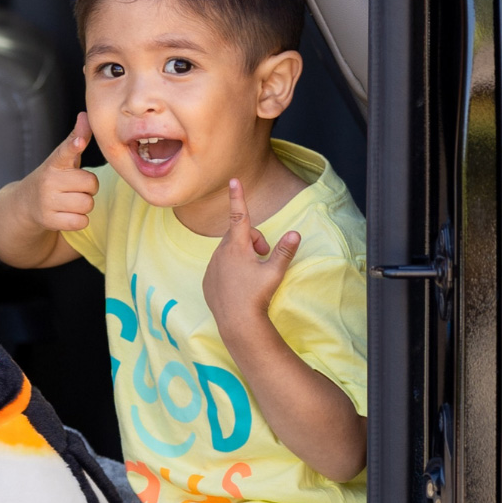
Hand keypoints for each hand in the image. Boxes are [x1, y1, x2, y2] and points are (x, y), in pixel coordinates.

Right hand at [23, 112, 98, 232]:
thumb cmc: (52, 178)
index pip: (65, 151)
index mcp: (54, 163)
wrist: (24, 205)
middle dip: (88, 188)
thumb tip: (85, 115)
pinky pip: (81, 221)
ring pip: (87, 204)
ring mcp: (47, 201)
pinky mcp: (48, 220)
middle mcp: (48, 181)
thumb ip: (76, 138)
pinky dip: (79, 220)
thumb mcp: (61, 159)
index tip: (79, 141)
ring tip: (69, 201)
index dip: (74, 145)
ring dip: (84, 204)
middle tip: (74, 188)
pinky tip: (67, 215)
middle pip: (90, 184)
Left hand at [203, 178, 299, 333]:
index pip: (239, 215)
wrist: (237, 321)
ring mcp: (211, 266)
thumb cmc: (257, 295)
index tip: (234, 180)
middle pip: (240, 235)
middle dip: (254, 241)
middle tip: (264, 257)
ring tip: (252, 274)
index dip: (238, 197)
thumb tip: (294, 233)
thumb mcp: (274, 272)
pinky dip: (232, 269)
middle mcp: (220, 253)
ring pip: (229, 251)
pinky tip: (239, 285)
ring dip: (243, 255)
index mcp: (236, 246)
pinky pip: (221, 266)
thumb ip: (284, 251)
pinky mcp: (207, 279)